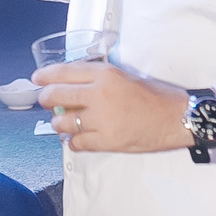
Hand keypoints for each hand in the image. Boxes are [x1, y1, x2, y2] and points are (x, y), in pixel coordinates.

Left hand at [32, 61, 210, 153]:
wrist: (177, 117)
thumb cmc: (156, 96)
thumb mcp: (125, 76)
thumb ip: (99, 78)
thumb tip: (72, 84)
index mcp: (105, 74)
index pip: (64, 72)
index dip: (46, 76)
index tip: (37, 79)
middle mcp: (100, 94)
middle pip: (56, 96)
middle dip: (46, 100)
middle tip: (47, 103)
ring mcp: (102, 119)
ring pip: (63, 123)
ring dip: (60, 124)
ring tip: (66, 124)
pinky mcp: (107, 141)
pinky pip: (76, 143)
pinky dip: (74, 142)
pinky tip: (78, 139)